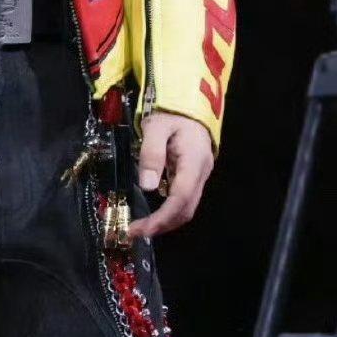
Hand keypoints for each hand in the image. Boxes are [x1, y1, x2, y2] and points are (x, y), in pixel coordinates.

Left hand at [128, 110, 214, 239]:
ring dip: (166, 221)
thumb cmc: (172, 114)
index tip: (141, 229)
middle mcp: (201, 174)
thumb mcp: (156, 127)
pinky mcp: (195, 177)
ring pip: (187, 208)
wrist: (191, 105)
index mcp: (193, 162)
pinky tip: (153, 212)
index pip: (180, 198)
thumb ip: (152, 153)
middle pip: (186, 209)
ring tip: (142, 226)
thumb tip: (147, 186)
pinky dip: (169, 211)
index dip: (162, 217)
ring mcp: (200, 176)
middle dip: (162, 224)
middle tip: (135, 231)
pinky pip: (184, 200)